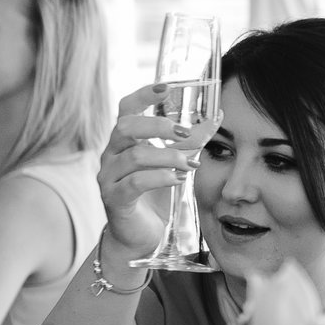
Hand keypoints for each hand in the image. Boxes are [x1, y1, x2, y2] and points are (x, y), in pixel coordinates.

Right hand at [96, 83, 219, 262]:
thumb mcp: (174, 164)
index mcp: (123, 142)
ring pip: (135, 155)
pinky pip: (134, 183)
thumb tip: (217, 116)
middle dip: (159, 126)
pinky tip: (177, 180)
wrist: (138, 237)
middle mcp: (110, 155)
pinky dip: (160, 178)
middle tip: (187, 135)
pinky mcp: (113, 199)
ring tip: (190, 165)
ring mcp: (108, 177)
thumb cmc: (154, 197)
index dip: (143, 95)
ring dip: (168, 156)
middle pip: (126, 127)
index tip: (166, 87)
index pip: (126, 109)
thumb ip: (191, 141)